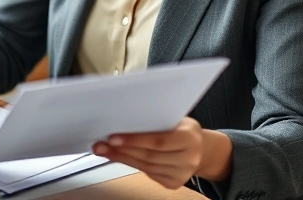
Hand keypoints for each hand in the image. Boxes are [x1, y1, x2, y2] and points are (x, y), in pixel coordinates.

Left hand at [93, 117, 229, 188]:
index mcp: (190, 138)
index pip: (158, 141)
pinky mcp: (173, 183)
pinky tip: (119, 157)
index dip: (134, 140)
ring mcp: (181, 174)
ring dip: (122, 158)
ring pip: (145, 166)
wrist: (201, 150)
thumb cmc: (184, 130)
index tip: (113, 137)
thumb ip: (157, 121)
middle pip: (149, 156)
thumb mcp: (178, 120)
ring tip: (104, 150)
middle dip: (121, 150)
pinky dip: (131, 164)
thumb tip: (125, 120)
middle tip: (101, 144)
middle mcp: (188, 158)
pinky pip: (148, 174)